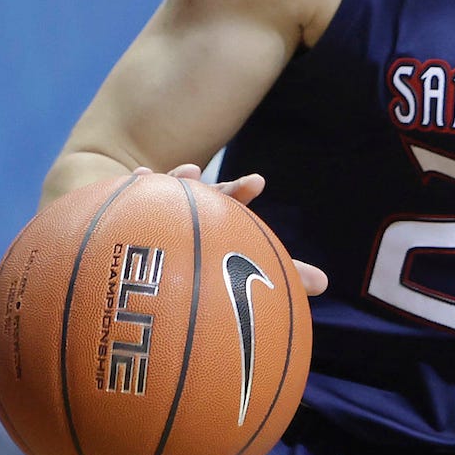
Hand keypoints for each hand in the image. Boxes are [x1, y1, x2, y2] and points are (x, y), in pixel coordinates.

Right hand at [142, 165, 327, 295]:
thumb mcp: (235, 271)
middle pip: (197, 195)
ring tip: (183, 174)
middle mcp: (187, 212)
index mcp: (213, 221)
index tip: (257, 181)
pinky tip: (139, 176)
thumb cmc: (196, 268)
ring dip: (174, 181)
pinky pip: (129, 202)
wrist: (140, 268)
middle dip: (204, 183)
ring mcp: (157, 212)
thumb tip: (325, 283)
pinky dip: (135, 188)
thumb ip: (277, 273)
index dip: (241, 190)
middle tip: (206, 171)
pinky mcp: (129, 216)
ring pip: (165, 194)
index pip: (229, 203)